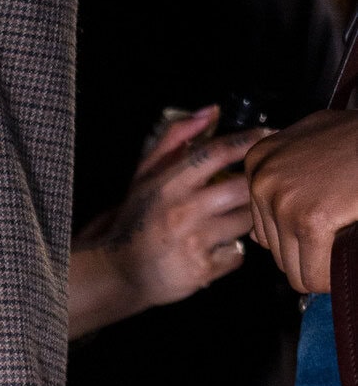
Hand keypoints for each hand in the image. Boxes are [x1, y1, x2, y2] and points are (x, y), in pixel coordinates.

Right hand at [69, 107, 264, 337]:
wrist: (117, 274)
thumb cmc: (137, 219)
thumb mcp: (145, 174)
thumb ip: (175, 139)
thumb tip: (211, 111)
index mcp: (169, 185)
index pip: (217, 153)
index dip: (247, 141)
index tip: (268, 135)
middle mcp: (182, 212)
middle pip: (242, 187)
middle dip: (255, 183)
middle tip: (258, 182)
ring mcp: (193, 244)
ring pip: (244, 221)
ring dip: (244, 218)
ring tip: (231, 218)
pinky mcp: (202, 272)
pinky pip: (237, 254)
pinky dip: (232, 251)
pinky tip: (216, 249)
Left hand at [246, 107, 357, 293]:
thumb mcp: (311, 148)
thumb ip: (281, 187)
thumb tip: (256, 236)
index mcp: (260, 159)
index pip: (264, 230)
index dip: (300, 236)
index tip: (327, 217)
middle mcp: (264, 177)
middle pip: (277, 252)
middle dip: (312, 251)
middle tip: (340, 226)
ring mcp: (283, 199)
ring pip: (294, 269)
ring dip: (325, 262)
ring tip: (345, 230)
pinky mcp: (309, 219)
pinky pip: (315, 275)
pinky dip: (336, 274)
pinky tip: (350, 247)